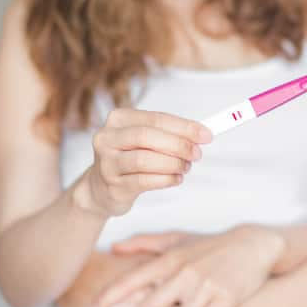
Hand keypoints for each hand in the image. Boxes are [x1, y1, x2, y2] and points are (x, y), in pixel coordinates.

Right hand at [81, 108, 212, 216]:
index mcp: (118, 119)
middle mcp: (107, 138)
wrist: (100, 188)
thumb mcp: (143, 140)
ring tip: (185, 167)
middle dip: (177, 145)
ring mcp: (107, 163)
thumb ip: (168, 134)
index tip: (206, 135)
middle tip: (197, 154)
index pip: (155, 118)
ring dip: (172, 164)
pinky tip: (175, 179)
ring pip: (144, 160)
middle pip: (146, 136)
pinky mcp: (113, 186)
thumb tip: (201, 134)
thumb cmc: (129, 158)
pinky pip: (144, 181)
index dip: (183, 126)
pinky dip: (165, 179)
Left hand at [93, 226, 286, 306]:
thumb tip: (114, 248)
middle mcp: (182, 273)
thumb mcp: (176, 240)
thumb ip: (143, 243)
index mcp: (168, 260)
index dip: (111, 295)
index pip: (132, 279)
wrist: (251, 246)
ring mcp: (204, 287)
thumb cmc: (210, 246)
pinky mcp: (226, 299)